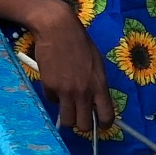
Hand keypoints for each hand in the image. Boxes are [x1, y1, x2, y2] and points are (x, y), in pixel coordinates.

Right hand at [25, 0, 113, 132]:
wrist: (57, 28)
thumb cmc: (79, 42)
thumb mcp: (96, 64)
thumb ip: (96, 84)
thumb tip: (94, 100)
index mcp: (99, 85)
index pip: (106, 116)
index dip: (103, 125)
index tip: (99, 125)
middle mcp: (84, 92)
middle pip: (84, 125)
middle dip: (82, 124)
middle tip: (79, 116)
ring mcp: (65, 91)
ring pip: (66, 120)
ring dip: (67, 115)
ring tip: (66, 105)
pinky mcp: (49, 86)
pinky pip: (53, 101)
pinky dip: (54, 96)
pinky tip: (54, 82)